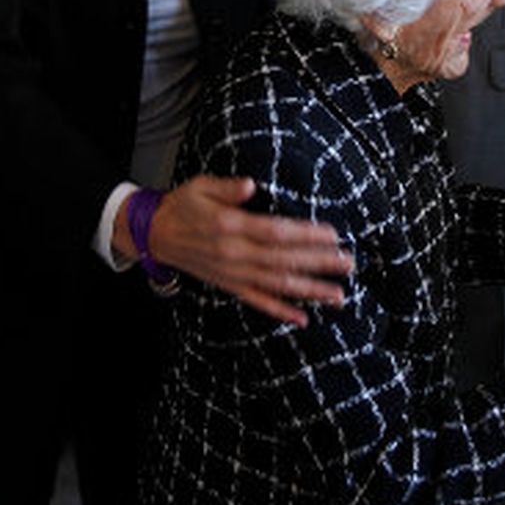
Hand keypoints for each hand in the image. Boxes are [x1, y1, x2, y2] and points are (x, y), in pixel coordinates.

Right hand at [133, 175, 354, 326]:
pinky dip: (281, 311)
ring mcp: (233, 274)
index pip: (276, 233)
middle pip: (284, 261)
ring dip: (309, 291)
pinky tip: (303, 318)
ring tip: (338, 295)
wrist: (156, 235)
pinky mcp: (230, 286)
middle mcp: (234, 255)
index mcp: (230, 227)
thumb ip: (228, 188)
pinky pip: (258, 301)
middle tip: (349, 263)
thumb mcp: (201, 187)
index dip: (305, 235)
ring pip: (277, 285)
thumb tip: (251, 185)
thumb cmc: (184, 206)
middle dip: (319, 263)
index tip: (333, 234)